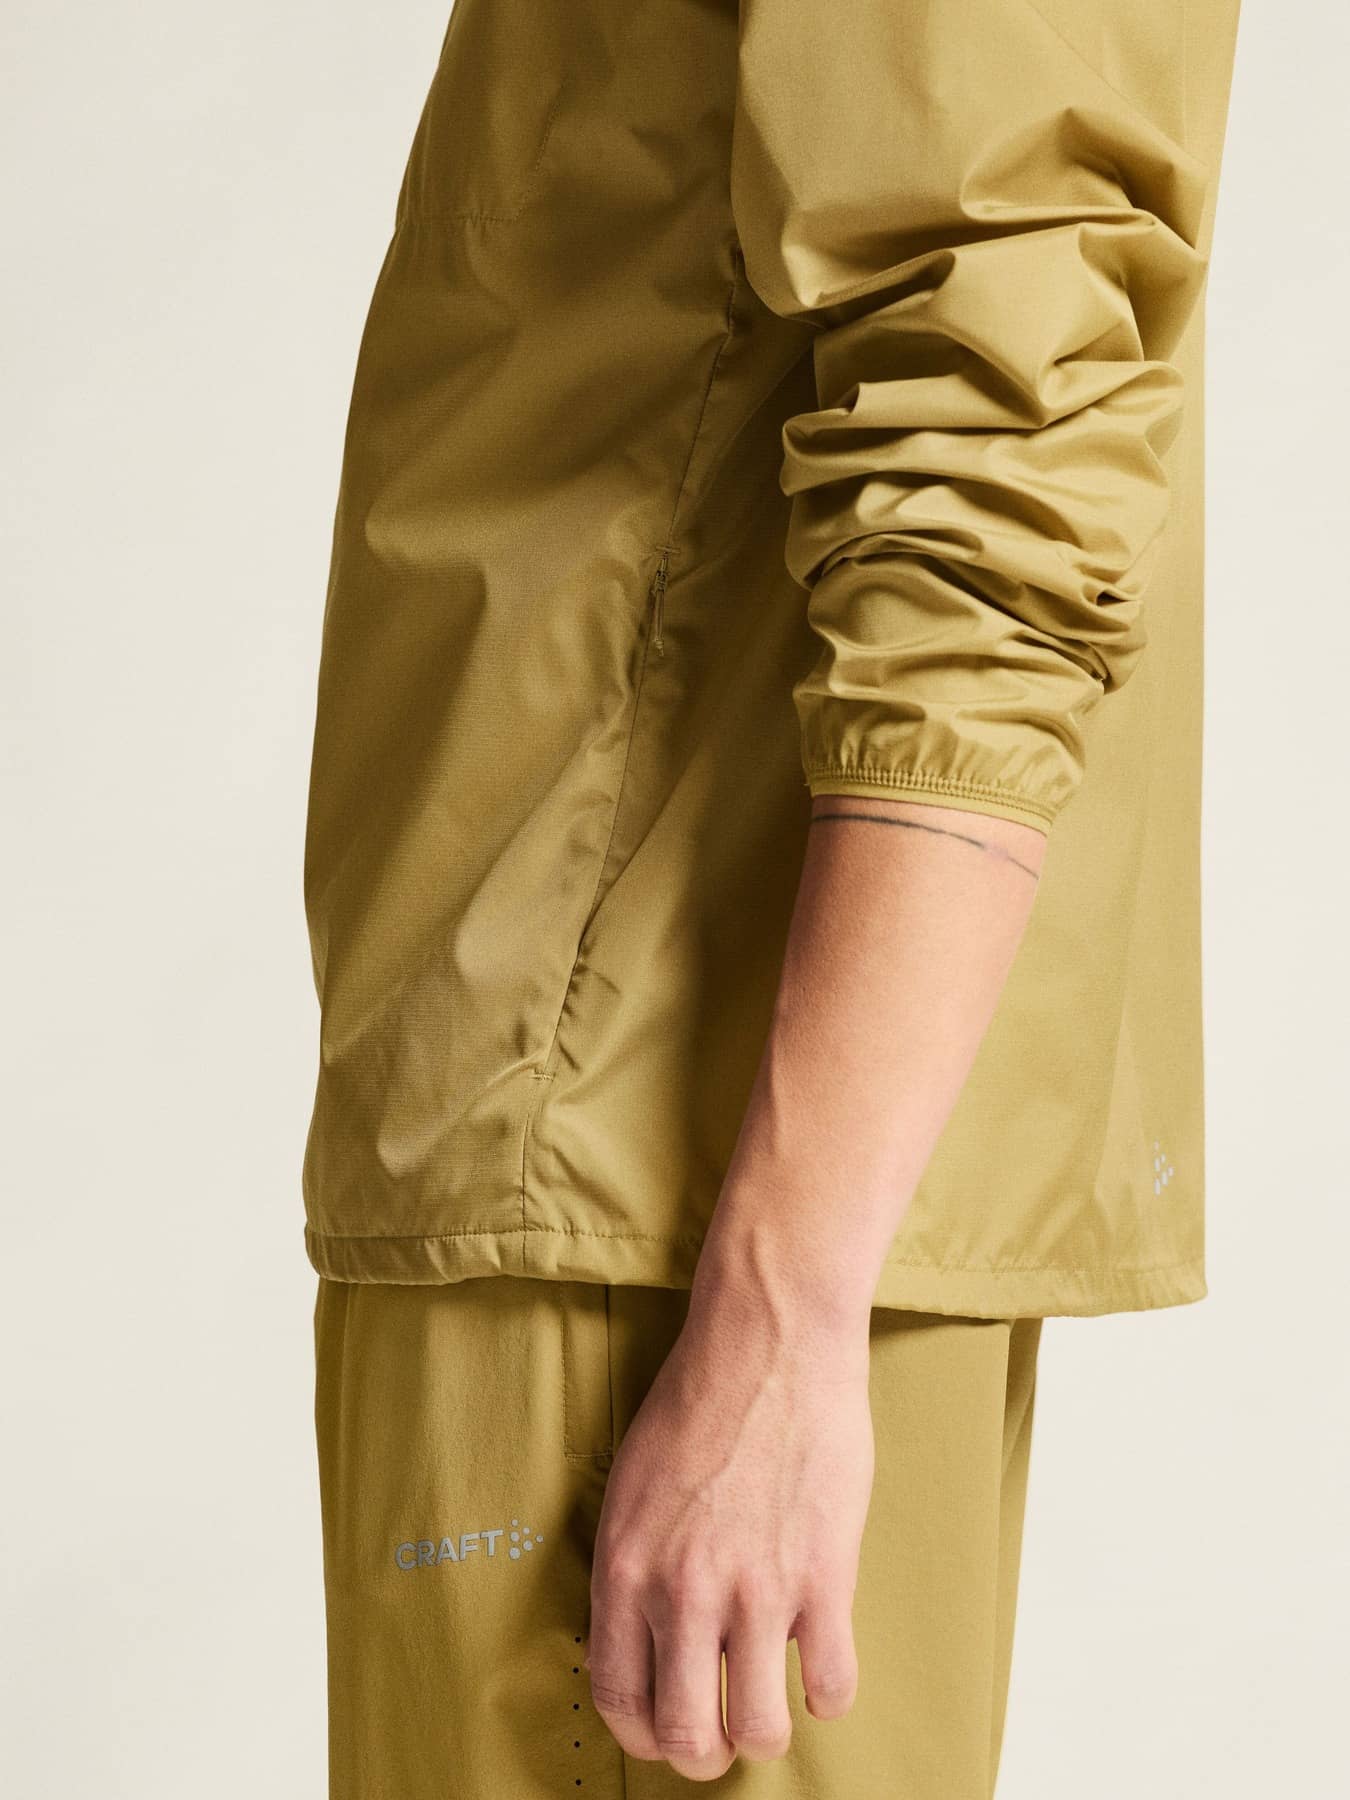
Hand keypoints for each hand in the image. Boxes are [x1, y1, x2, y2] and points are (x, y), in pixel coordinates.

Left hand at [586, 1267, 874, 1780]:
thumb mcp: (633, 1484)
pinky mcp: (822, 1576)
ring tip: (772, 1703)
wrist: (769, 1342)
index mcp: (627, 1566)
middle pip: (685, 1734)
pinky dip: (827, 1693)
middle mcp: (684, 1590)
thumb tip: (646, 1635)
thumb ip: (636, 1564)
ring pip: (757, 1728)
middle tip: (722, 1735)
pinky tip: (822, 1663)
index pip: (618, 1697)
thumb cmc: (700, 1400)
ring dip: (764, 1731)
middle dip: (703, 1753)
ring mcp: (756, 1589)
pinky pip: (829, 1686)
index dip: (642, 1734)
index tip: (663, 1732)